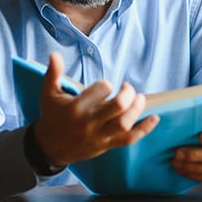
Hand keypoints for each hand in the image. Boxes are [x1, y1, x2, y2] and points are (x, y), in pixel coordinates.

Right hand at [30, 52, 159, 165]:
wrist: (50, 147)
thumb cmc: (51, 116)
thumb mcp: (48, 93)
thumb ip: (53, 73)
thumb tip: (54, 53)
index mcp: (75, 108)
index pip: (101, 90)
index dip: (106, 85)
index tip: (105, 86)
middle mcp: (88, 123)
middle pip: (118, 106)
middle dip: (128, 93)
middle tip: (127, 87)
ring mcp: (99, 136)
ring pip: (125, 123)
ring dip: (137, 109)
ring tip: (140, 98)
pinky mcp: (106, 145)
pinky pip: (128, 139)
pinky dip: (144, 129)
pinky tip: (154, 119)